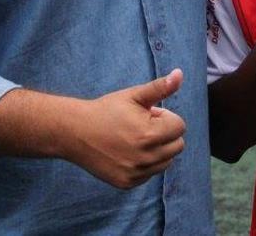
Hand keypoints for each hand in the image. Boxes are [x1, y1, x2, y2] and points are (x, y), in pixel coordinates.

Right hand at [62, 69, 186, 188]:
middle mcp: (145, 157)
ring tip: (135, 138)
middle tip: (141, 125)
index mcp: (149, 134)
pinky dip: (145, 163)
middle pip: (177, 146)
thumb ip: (160, 87)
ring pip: (166, 161)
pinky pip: (150, 173)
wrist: (75, 132)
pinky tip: (127, 152)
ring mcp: (136, 172)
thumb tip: (180, 74)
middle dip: (165, 133)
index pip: (179, 126)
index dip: (165, 116)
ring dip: (158, 149)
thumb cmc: (106, 110)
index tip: (147, 114)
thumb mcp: (134, 95)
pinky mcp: (127, 182)